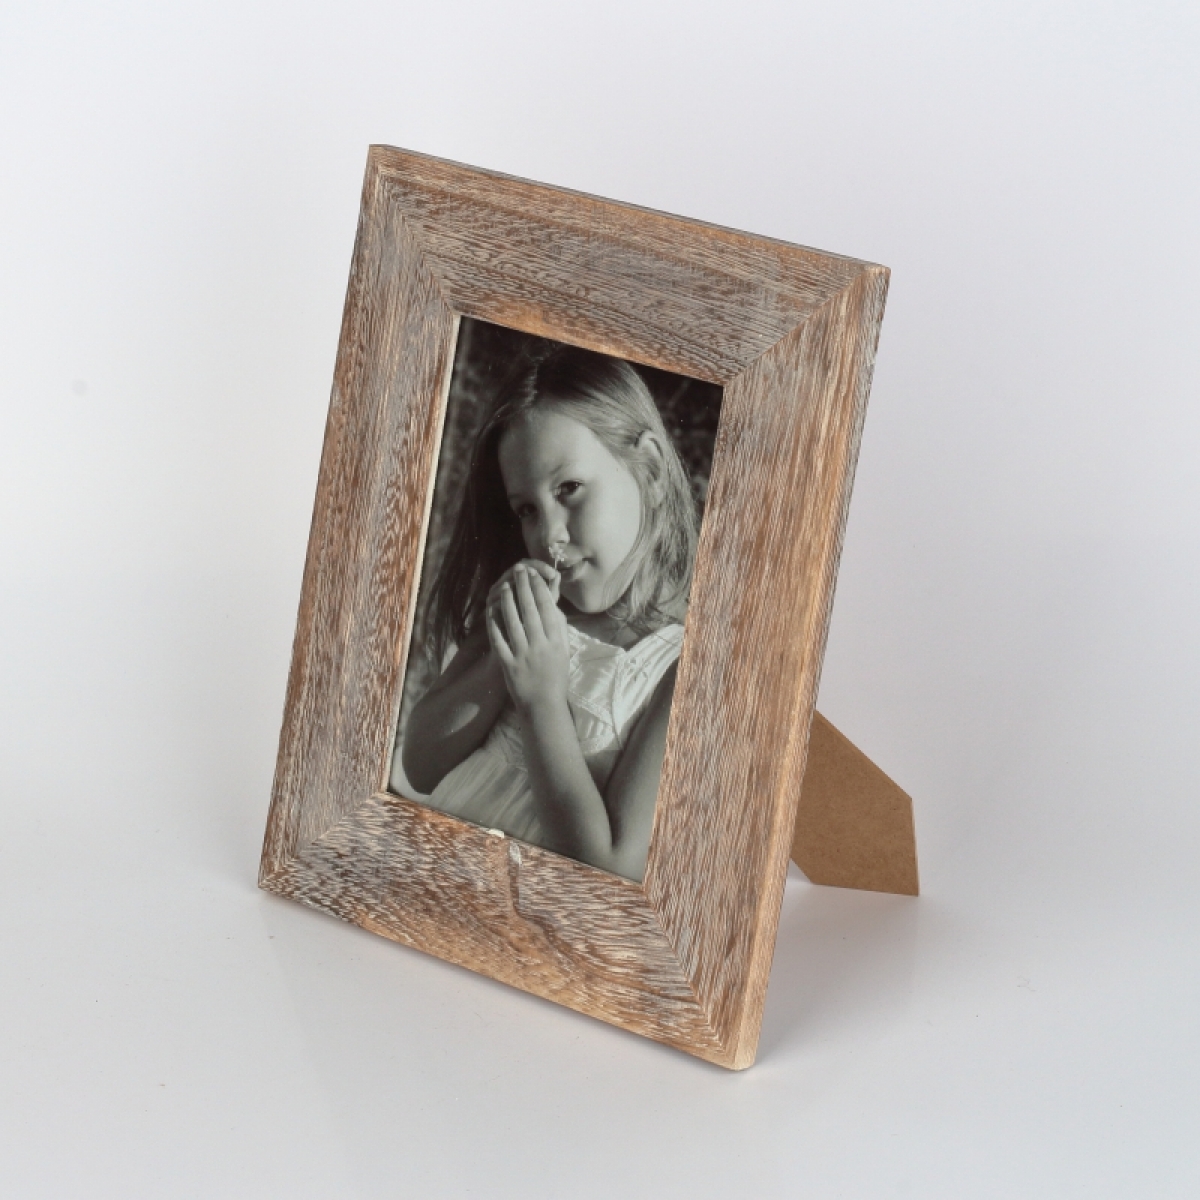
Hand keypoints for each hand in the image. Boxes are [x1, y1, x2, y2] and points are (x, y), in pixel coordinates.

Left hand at [487, 563, 570, 713]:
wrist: (543, 705)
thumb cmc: (555, 677)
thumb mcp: (563, 651)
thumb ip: (558, 629)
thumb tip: (552, 605)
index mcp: (556, 641)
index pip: (547, 609)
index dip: (540, 589)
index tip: (535, 575)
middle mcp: (540, 646)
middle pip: (530, 610)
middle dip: (524, 587)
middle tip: (520, 571)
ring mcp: (523, 655)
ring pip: (514, 621)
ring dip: (508, 601)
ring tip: (505, 585)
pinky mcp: (509, 665)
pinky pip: (499, 640)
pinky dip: (494, 623)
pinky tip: (491, 610)